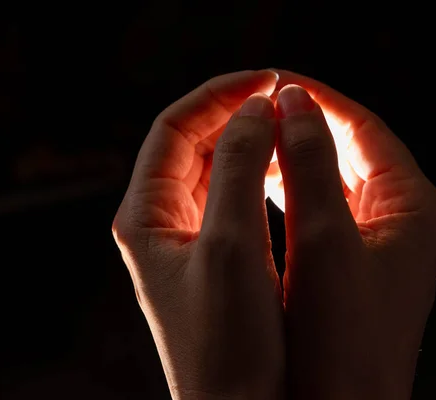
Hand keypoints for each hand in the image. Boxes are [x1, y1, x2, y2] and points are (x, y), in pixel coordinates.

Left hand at [112, 70, 284, 399]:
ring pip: (216, 169)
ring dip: (249, 142)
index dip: (220, 96)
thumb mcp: (231, 244)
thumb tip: (257, 108)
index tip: (269, 80)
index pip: (175, 128)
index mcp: (146, 216)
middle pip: (194, 145)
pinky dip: (257, 174)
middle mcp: (161, 224)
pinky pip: (233, 198)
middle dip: (237, 115)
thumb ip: (239, 167)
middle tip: (285, 98)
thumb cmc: (231, 345)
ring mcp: (190, 240)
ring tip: (289, 127)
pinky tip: (284, 169)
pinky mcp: (218, 258)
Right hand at [270, 71, 435, 398]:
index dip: (318, 101)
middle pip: (354, 151)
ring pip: (339, 180)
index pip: (365, 128)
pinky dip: (300, 193)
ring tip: (259, 141)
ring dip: (300, 159)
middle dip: (306, 128)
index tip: (274, 83)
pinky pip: (331, 210)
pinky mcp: (365, 264)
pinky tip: (271, 186)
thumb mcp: (323, 239)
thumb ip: (310, 163)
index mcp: (416, 206)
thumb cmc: (342, 341)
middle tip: (261, 110)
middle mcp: (409, 219)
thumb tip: (292, 101)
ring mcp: (388, 242)